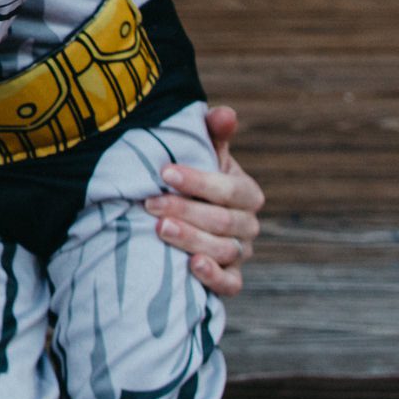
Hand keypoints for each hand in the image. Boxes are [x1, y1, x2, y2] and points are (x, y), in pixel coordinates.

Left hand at [144, 105, 261, 298]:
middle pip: (223, 221)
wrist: (182, 220)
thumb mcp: (202, 156)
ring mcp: (240, 254)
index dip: (199, 181)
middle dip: (185, 211)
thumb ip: (213, 134)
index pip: (230, 189)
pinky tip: (192, 266)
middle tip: (150, 203)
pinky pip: (230, 284)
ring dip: (191, 240)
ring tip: (160, 229)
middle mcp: (247, 225)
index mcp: (246, 193)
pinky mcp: (230, 279)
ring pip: (223, 250)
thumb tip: (225, 113)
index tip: (165, 172)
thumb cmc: (191, 182)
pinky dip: (213, 277)